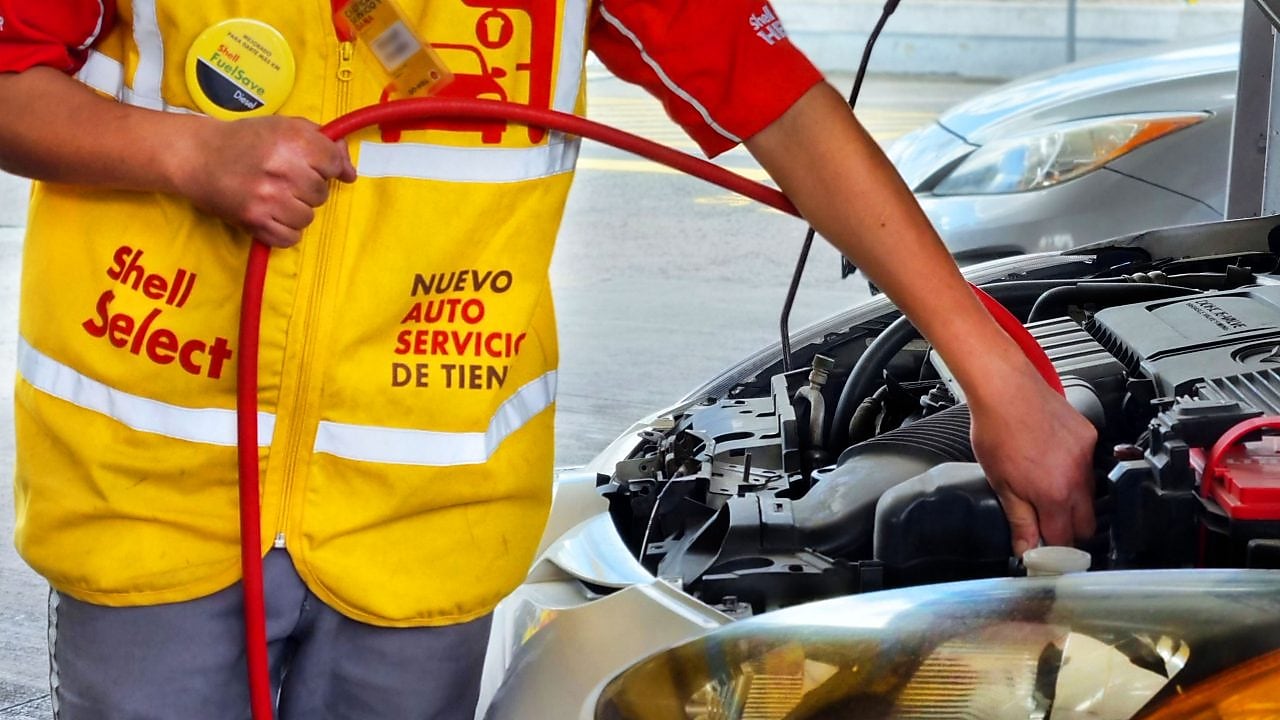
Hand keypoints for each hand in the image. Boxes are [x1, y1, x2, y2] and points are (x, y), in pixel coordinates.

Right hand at [177, 116, 356, 246]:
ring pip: (307, 217)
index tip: (315, 166)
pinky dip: (284, 230)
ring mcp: (268, 198)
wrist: (197, 156)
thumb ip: (324, 142)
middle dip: (307, 188)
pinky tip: (271, 214)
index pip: (334, 164)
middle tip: (285, 178)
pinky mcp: (254, 221)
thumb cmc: (245, 140)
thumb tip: (350, 171)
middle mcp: (282, 169)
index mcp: (293, 140)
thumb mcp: (286, 127)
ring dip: (296, 210)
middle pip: (321, 193)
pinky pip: (290, 238)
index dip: (327, 166)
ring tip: (275, 195)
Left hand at [969, 368, 1096, 556]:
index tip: (1047, 552)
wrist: (1006, 388)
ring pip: (1090, 494)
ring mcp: (1087, 455)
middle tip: (1048, 526)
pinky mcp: (1090, 437)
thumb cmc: (997, 429)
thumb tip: (1027, 549)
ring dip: (1073, 501)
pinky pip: (1090, 465)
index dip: (1056, 550)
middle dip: (1069, 530)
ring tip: (1047, 491)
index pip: (1065, 539)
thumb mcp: (1000, 483)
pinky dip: (1076, 472)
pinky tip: (1055, 464)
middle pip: (1086, 522)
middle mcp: (1077, 477)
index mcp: (1055, 494)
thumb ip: (1019, 520)